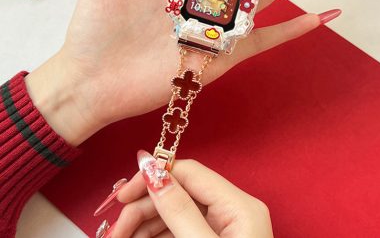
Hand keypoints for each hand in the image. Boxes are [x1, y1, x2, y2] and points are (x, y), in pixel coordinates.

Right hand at [100, 151, 272, 237]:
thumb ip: (178, 210)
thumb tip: (153, 172)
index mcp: (239, 206)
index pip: (190, 172)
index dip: (154, 176)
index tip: (123, 193)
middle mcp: (232, 211)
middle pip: (178, 194)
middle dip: (143, 209)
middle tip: (115, 230)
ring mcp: (222, 228)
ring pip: (174, 213)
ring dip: (143, 225)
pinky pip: (177, 230)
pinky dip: (154, 237)